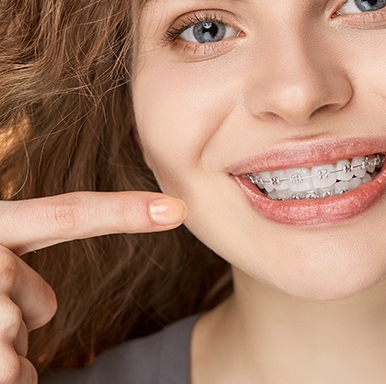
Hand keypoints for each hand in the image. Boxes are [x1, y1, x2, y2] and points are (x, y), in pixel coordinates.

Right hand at [0, 191, 185, 382]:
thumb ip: (22, 262)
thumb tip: (50, 307)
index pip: (68, 215)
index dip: (124, 212)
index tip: (177, 209)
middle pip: (41, 300)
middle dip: (27, 313)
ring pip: (20, 335)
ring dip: (7, 344)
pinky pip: (13, 372)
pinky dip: (7, 372)